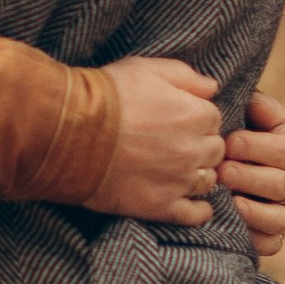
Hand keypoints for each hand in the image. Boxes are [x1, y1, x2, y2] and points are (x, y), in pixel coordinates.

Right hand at [87, 56, 225, 224]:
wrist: (70, 132)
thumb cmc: (106, 96)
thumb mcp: (147, 69)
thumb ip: (186, 76)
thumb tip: (212, 87)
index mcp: (194, 115)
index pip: (214, 119)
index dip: (196, 118)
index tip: (178, 120)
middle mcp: (193, 150)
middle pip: (214, 150)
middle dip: (200, 145)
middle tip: (175, 144)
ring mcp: (179, 180)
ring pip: (207, 180)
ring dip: (198, 174)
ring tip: (176, 169)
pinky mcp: (160, 206)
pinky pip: (195, 215)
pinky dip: (200, 210)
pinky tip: (194, 203)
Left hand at [222, 90, 284, 258]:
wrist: (243, 166)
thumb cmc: (247, 134)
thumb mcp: (256, 115)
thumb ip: (256, 105)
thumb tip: (250, 100)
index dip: (256, 146)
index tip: (228, 141)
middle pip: (281, 185)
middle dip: (249, 178)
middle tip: (221, 171)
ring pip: (278, 219)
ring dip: (252, 212)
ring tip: (229, 201)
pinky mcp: (276, 237)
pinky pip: (270, 244)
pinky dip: (253, 240)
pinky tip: (232, 229)